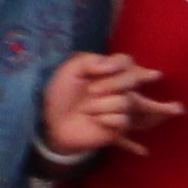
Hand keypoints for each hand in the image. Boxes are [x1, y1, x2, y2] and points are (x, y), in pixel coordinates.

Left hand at [37, 50, 175, 161]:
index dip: (119, 64)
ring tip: (86, 110)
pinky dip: (106, 119)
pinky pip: (123, 119)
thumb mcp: (70, 70)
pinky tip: (96, 121)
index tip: (106, 69)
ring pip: (126, 101)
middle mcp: (119, 88)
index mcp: (108, 72)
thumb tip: (111, 66)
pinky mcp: (121, 126)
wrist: (55, 123)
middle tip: (91, 91)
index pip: (126, 61)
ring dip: (101, 104)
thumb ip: (91, 61)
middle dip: (113, 84)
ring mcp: (122, 107)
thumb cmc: (62, 95)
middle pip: (133, 78)